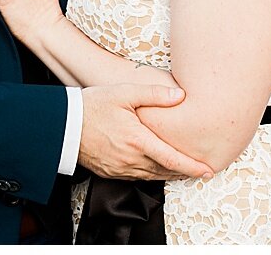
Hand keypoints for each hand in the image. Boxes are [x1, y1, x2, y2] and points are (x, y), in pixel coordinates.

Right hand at [78, 83, 214, 180]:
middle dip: (184, 172)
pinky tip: (157, 169)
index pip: (171, 159)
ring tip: (184, 171)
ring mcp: (120, 169)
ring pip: (152, 177)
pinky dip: (152, 175)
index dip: (191, 167)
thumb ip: (153, 94)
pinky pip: (137, 178)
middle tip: (202, 171)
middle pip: (165, 171)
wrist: (63, 125)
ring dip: (169, 175)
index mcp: (137, 140)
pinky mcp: (111, 173)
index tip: (207, 170)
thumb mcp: (124, 93)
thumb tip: (180, 95)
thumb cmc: (93, 105)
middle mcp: (131, 159)